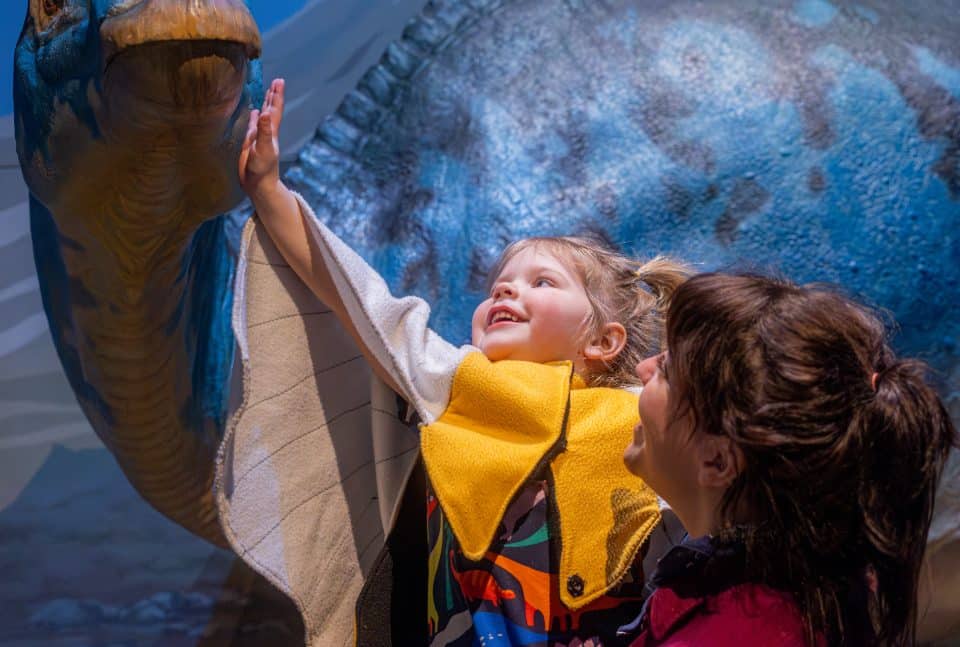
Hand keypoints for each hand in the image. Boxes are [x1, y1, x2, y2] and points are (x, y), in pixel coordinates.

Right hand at [239, 78, 284, 198]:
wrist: (258, 185)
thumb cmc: (262, 169)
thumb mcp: (263, 148)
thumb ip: (264, 131)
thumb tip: (266, 112)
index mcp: (271, 132)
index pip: (275, 109)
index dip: (277, 95)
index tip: (279, 81)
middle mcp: (266, 132)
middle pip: (271, 110)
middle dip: (273, 95)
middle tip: (276, 81)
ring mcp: (258, 137)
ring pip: (263, 116)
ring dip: (265, 104)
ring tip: (266, 93)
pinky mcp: (250, 144)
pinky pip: (252, 126)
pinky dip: (254, 118)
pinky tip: (254, 113)